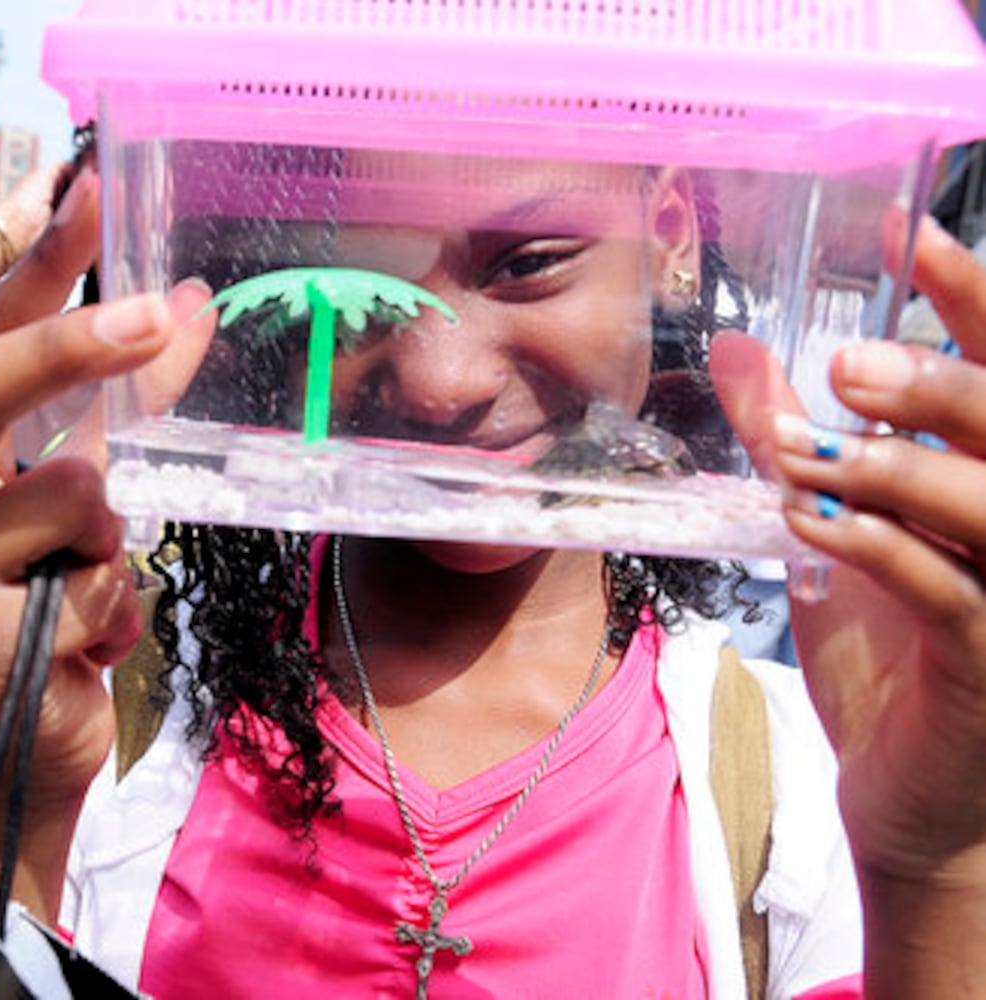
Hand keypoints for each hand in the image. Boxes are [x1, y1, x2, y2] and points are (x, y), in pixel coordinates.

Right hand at [0, 189, 214, 911]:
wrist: (26, 743)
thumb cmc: (54, 602)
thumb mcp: (98, 493)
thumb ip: (133, 406)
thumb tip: (195, 303)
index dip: (38, 263)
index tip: (88, 186)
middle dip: (73, 346)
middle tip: (158, 315)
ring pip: (70, 495)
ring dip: (115, 541)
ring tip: (90, 586)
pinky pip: (90, 588)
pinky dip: (116, 615)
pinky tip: (83, 647)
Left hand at [718, 217, 985, 992]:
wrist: (917, 802)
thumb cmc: (889, 657)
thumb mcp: (834, 533)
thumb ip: (796, 438)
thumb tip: (739, 350)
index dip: (966, 291)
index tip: (902, 225)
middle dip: (937, 384)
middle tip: (850, 361)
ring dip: (899, 465)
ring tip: (810, 446)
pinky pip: (949, 588)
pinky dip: (881, 548)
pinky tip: (810, 522)